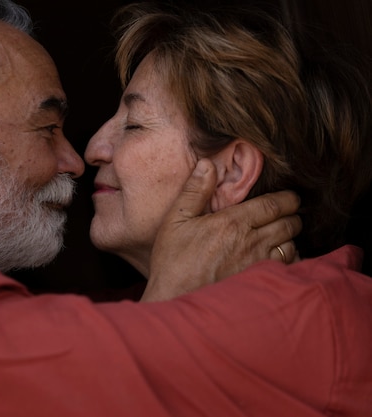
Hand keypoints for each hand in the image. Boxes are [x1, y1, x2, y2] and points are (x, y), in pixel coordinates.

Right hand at [141, 159, 301, 301]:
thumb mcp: (176, 221)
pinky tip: (278, 259)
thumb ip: (194, 191)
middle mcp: (251, 243)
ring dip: (289, 239)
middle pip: (289, 223)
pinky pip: (288, 268)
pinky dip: (289, 261)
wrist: (174, 298)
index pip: (274, 204)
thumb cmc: (173, 260)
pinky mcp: (260, 284)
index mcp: (233, 223)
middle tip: (285, 214)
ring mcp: (258, 265)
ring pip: (291, 246)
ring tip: (280, 237)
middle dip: (291, 216)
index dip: (287, 198)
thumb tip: (208, 164)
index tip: (289, 197)